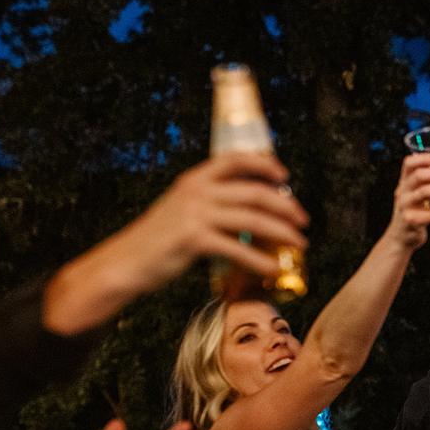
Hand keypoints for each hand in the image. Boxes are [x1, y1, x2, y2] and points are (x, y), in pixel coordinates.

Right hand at [127, 153, 310, 285]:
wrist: (126, 262)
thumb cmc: (159, 239)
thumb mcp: (182, 209)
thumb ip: (212, 203)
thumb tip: (252, 211)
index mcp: (195, 179)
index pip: (235, 159)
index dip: (264, 164)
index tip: (284, 176)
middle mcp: (197, 191)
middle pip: (255, 192)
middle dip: (285, 206)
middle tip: (302, 220)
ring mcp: (196, 214)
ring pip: (254, 220)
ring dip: (282, 233)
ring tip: (299, 244)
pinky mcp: (195, 239)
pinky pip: (239, 249)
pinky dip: (261, 260)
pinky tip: (274, 269)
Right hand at [387, 152, 429, 248]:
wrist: (400, 238)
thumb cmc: (416, 212)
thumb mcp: (418, 196)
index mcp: (404, 182)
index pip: (409, 163)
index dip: (425, 158)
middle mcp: (403, 192)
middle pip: (418, 176)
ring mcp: (405, 206)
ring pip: (424, 192)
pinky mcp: (411, 221)